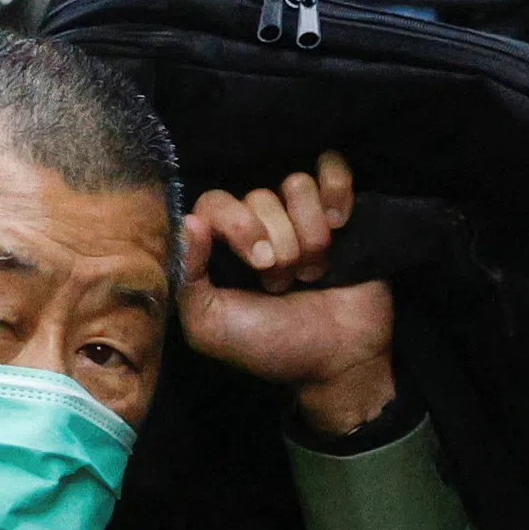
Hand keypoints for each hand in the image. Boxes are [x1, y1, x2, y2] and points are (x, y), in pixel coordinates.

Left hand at [177, 152, 395, 434]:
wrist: (336, 361)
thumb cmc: (269, 345)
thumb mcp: (210, 326)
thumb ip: (188, 277)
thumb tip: (189, 222)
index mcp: (220, 249)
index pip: (215, 203)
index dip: (239, 225)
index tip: (260, 263)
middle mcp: (257, 226)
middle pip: (260, 195)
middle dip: (279, 241)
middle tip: (284, 281)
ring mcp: (298, 216)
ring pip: (297, 184)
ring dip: (309, 233)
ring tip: (311, 272)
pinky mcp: (339, 210)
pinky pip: (332, 168)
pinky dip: (337, 192)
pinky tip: (340, 225)